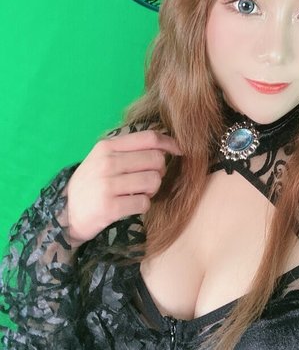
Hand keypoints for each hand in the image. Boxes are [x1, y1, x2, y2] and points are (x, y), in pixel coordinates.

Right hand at [67, 130, 180, 244]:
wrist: (67, 213)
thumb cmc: (92, 182)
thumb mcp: (103, 158)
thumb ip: (129, 149)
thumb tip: (165, 144)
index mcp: (107, 147)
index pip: (148, 138)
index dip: (169, 143)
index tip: (178, 150)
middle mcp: (107, 163)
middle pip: (156, 159)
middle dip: (159, 170)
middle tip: (149, 179)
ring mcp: (107, 185)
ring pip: (153, 181)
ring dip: (152, 189)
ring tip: (139, 192)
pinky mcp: (110, 208)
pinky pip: (144, 202)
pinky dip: (143, 205)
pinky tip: (131, 205)